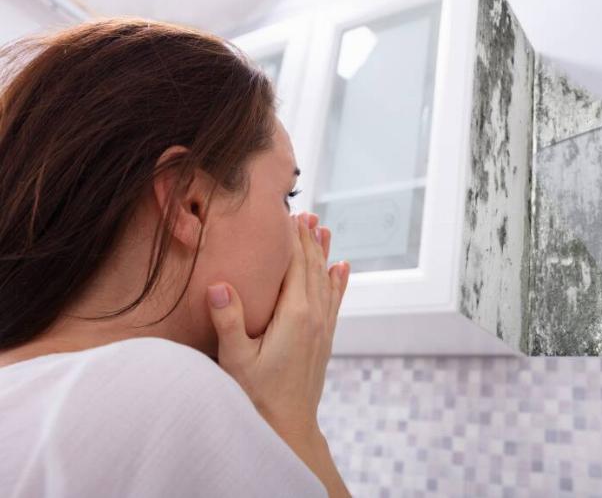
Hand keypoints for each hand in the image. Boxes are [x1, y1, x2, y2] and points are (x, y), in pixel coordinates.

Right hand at [205, 211, 349, 440]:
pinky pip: (334, 301)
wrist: (288, 428)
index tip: (289, 214)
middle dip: (309, 239)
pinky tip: (342, 268)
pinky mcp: (324, 339)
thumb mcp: (236, 360)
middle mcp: (314, 316)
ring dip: (324, 253)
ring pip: (326, 280)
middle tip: (306, 213)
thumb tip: (218, 283)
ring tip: (324, 229)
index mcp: (294, 315)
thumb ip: (229, 321)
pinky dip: (338, 281)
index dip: (292, 239)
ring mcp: (322, 328)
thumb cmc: (257, 396)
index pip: (295, 266)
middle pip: (313, 267)